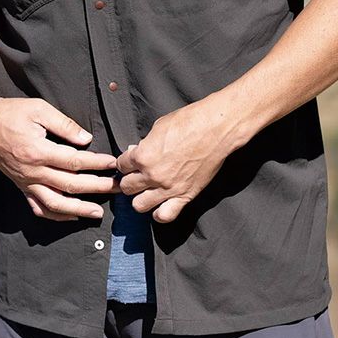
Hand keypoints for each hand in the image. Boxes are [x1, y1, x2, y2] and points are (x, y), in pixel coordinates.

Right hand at [0, 96, 121, 220]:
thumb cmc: (11, 112)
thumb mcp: (38, 109)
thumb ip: (64, 124)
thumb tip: (86, 139)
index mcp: (38, 150)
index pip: (75, 161)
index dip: (97, 163)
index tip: (113, 163)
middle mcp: (32, 171)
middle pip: (70, 184)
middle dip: (97, 187)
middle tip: (117, 188)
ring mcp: (25, 181)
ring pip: (55, 203)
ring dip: (78, 209)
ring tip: (97, 212)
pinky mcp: (21, 186)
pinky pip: (38, 207)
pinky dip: (55, 215)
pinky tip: (71, 216)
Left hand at [115, 96, 236, 222]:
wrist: (215, 129)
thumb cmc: (188, 122)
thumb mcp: (158, 127)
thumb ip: (145, 144)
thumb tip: (138, 151)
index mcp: (143, 155)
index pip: (121, 166)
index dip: (125, 163)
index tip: (130, 162)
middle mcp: (152, 175)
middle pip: (127, 187)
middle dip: (129, 180)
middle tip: (136, 176)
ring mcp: (168, 188)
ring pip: (139, 205)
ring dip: (140, 198)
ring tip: (146, 191)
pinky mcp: (185, 196)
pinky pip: (164, 216)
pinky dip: (159, 213)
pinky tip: (160, 205)